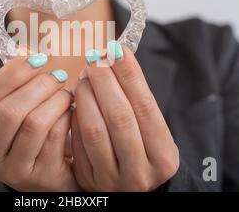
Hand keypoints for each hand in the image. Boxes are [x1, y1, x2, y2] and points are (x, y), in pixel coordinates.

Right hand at [0, 53, 79, 190]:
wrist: (51, 172)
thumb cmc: (33, 135)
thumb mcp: (16, 111)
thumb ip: (16, 85)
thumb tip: (27, 50)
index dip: (13, 73)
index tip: (37, 58)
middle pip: (9, 110)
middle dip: (38, 86)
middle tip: (58, 74)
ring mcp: (14, 171)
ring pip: (34, 123)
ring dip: (56, 100)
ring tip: (66, 93)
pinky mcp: (41, 177)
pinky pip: (56, 136)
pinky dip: (67, 117)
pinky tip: (72, 111)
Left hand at [71, 42, 178, 190]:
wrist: (132, 189)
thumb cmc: (142, 149)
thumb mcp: (151, 130)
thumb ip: (136, 99)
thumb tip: (113, 55)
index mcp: (163, 157)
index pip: (146, 107)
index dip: (130, 75)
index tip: (117, 48)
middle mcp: (140, 172)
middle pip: (119, 116)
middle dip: (104, 81)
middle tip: (95, 57)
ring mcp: (112, 180)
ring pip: (94, 129)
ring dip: (86, 95)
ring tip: (84, 76)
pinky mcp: (88, 180)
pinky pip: (76, 142)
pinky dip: (75, 116)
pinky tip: (76, 100)